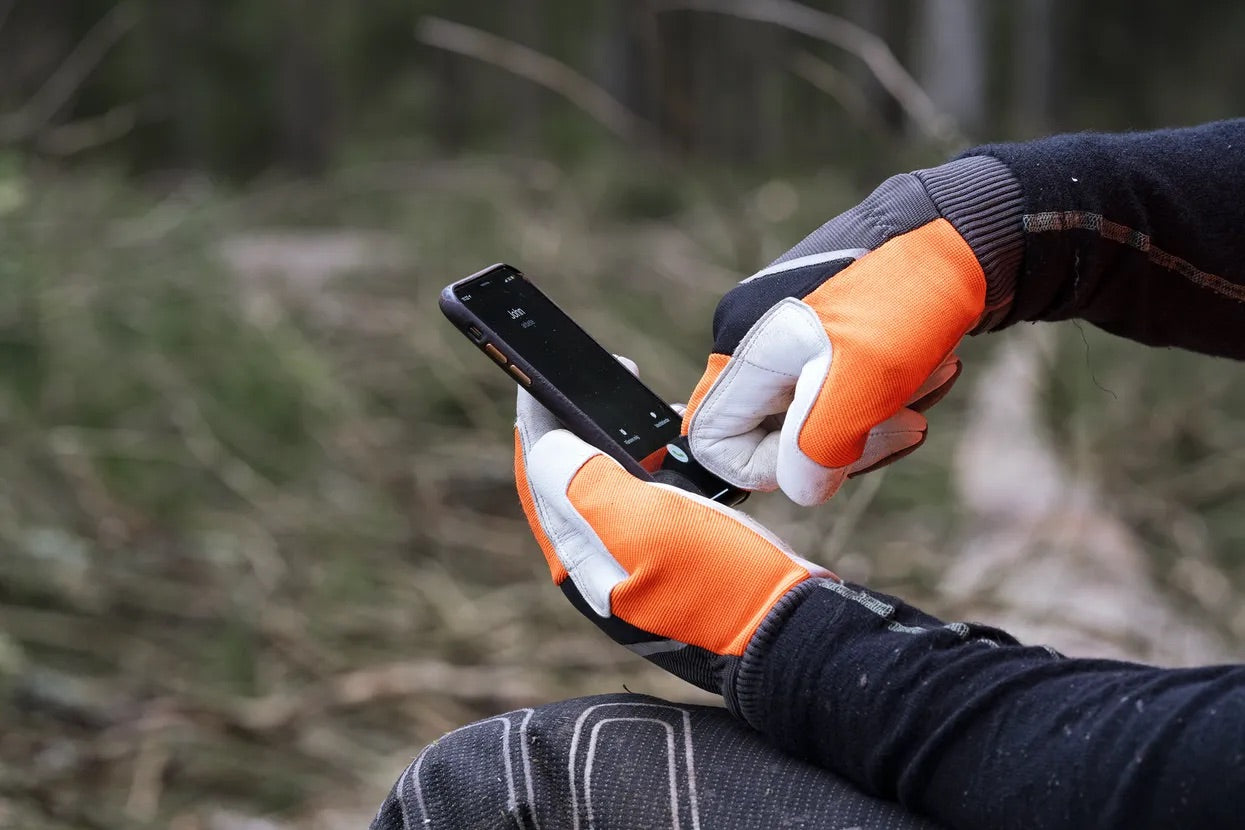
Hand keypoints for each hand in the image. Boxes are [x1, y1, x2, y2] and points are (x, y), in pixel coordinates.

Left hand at [514, 383, 834, 696]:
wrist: (790, 632)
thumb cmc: (722, 583)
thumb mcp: (648, 526)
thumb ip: (586, 485)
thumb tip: (547, 444)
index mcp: (578, 560)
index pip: (538, 476)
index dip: (539, 421)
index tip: (549, 376)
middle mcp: (598, 563)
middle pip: (567, 478)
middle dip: (578, 425)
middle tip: (609, 384)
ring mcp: (635, 561)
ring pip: (608, 485)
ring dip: (619, 441)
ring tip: (647, 409)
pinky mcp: (672, 555)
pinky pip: (647, 498)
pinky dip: (655, 463)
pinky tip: (679, 447)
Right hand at [684, 157, 1021, 504]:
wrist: (967, 227)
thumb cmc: (907, 297)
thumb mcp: (859, 385)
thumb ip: (815, 450)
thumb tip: (803, 487)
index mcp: (746, 349)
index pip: (715, 444)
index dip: (769, 468)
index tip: (831, 454)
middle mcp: (757, 338)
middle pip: (777, 435)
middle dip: (848, 440)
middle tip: (906, 420)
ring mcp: (794, 331)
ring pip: (821, 414)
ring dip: (881, 414)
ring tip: (930, 376)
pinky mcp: (832, 327)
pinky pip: (847, 387)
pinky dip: (890, 391)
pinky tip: (932, 364)